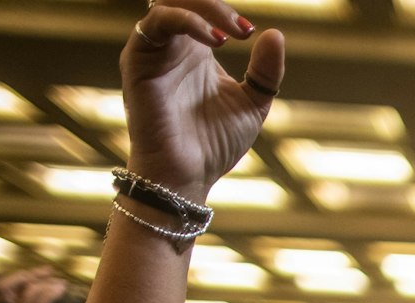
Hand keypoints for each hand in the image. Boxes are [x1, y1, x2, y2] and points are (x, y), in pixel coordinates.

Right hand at [123, 0, 281, 199]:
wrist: (188, 174)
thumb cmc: (214, 143)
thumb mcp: (253, 104)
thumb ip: (266, 71)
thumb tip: (275, 34)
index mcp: (197, 49)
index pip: (205, 7)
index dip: (227, 11)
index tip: (251, 32)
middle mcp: (173, 44)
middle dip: (215, 4)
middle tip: (243, 29)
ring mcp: (154, 49)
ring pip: (168, 1)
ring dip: (204, 7)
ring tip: (231, 36)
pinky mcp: (138, 60)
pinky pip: (157, 22)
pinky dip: (187, 21)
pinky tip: (215, 42)